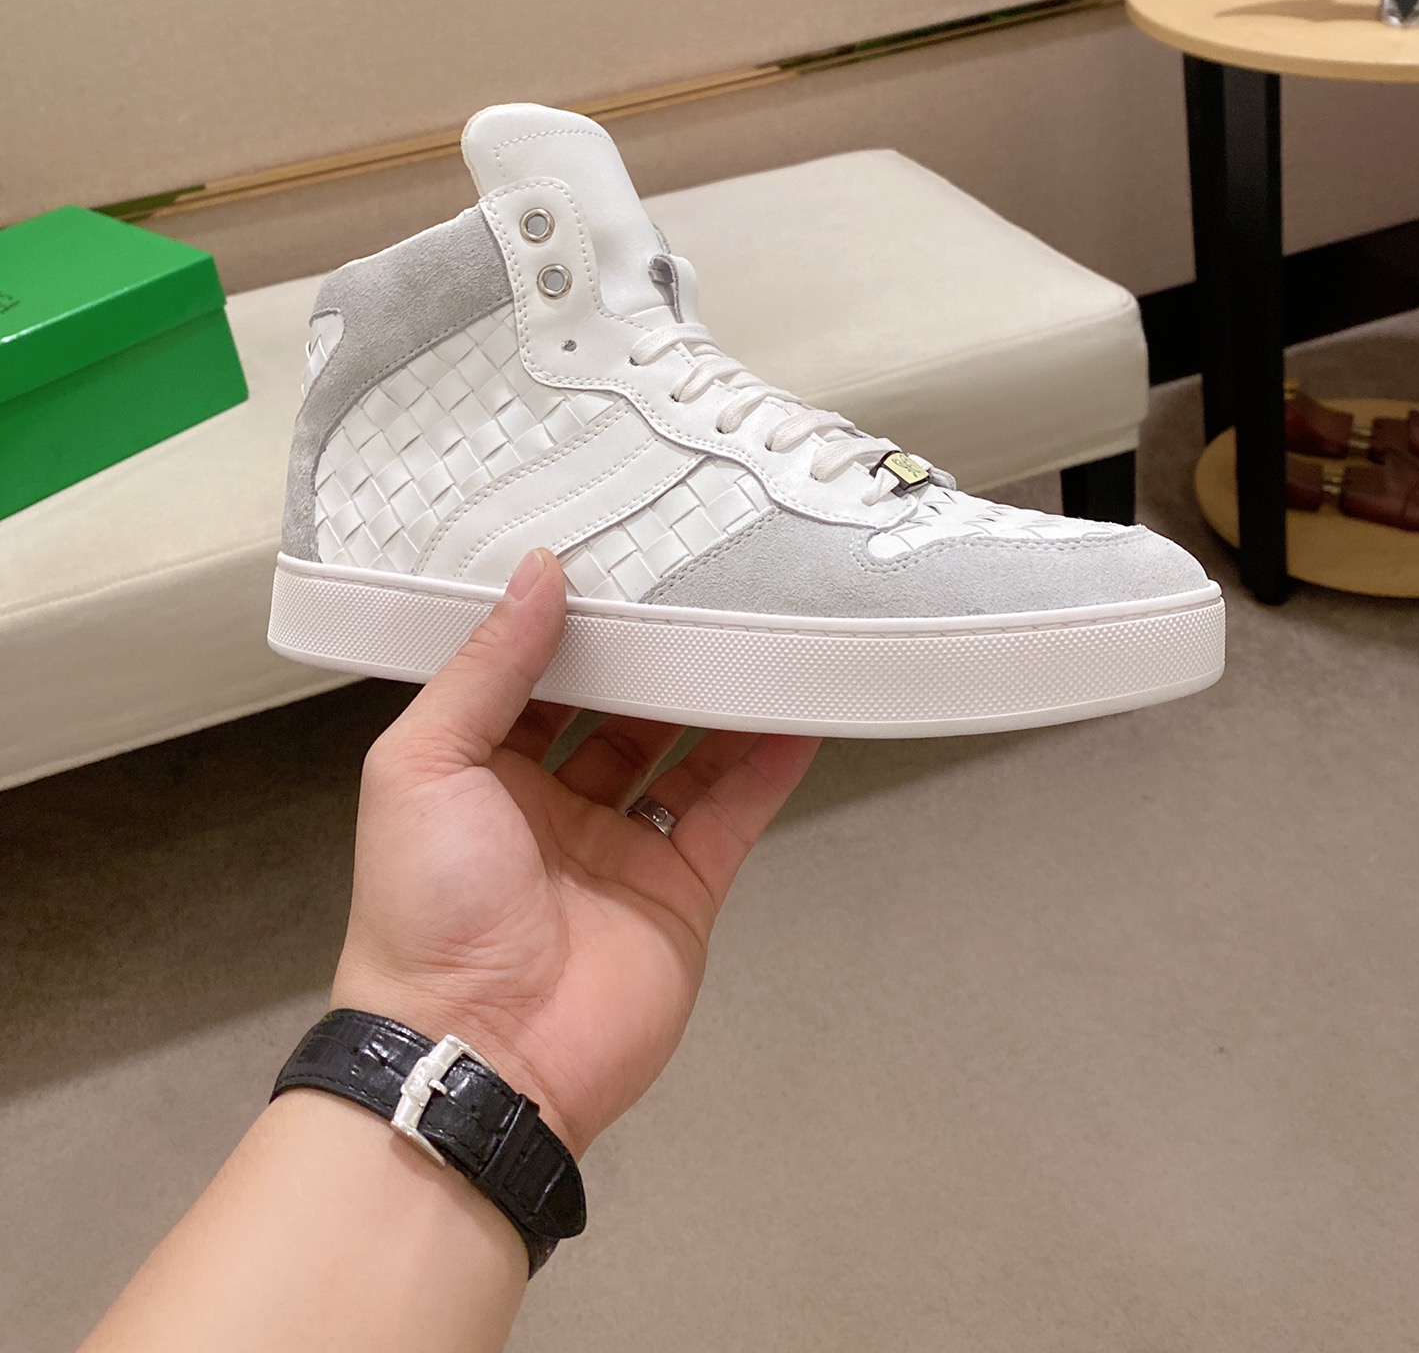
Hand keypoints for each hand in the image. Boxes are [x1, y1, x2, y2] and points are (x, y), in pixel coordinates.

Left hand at [332, 548, 818, 1155]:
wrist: (480, 1055)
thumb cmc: (426, 908)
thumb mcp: (424, 764)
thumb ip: (487, 667)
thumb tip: (538, 572)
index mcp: (480, 770)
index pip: (534, 676)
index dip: (573, 623)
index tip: (615, 558)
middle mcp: (552, 803)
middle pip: (618, 707)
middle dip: (655, 654)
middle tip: (700, 580)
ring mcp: (621, 847)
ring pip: (684, 752)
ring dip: (719, 697)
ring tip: (761, 628)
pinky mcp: (681, 890)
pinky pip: (732, 812)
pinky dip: (768, 763)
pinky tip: (799, 709)